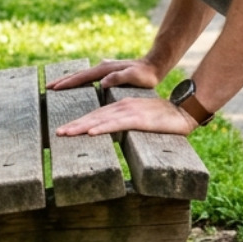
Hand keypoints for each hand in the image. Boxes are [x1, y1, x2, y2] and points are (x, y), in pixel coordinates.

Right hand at [46, 57, 159, 91]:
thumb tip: (102, 82)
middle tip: (47, 87)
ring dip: (69, 80)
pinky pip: (88, 77)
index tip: (54, 88)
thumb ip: (118, 78)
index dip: (67, 83)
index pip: (82, 77)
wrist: (155, 65)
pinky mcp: (108, 72)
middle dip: (62, 80)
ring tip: (56, 85)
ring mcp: (104, 68)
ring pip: (82, 75)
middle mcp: (102, 67)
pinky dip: (78, 80)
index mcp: (105, 70)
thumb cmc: (146, 74)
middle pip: (78, 74)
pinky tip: (76, 84)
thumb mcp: (134, 76)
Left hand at [55, 94, 195, 137]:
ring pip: (100, 120)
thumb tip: (118, 130)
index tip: (65, 131)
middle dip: (74, 125)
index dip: (80, 123)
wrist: (184, 111)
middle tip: (58, 133)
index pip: (97, 115)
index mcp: (122, 107)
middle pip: (94, 116)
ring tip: (66, 134)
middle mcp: (122, 107)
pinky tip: (91, 132)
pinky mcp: (138, 119)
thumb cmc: (166, 118)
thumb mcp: (142, 120)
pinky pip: (116, 124)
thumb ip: (128, 122)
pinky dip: (102, 128)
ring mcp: (130, 112)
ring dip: (81, 127)